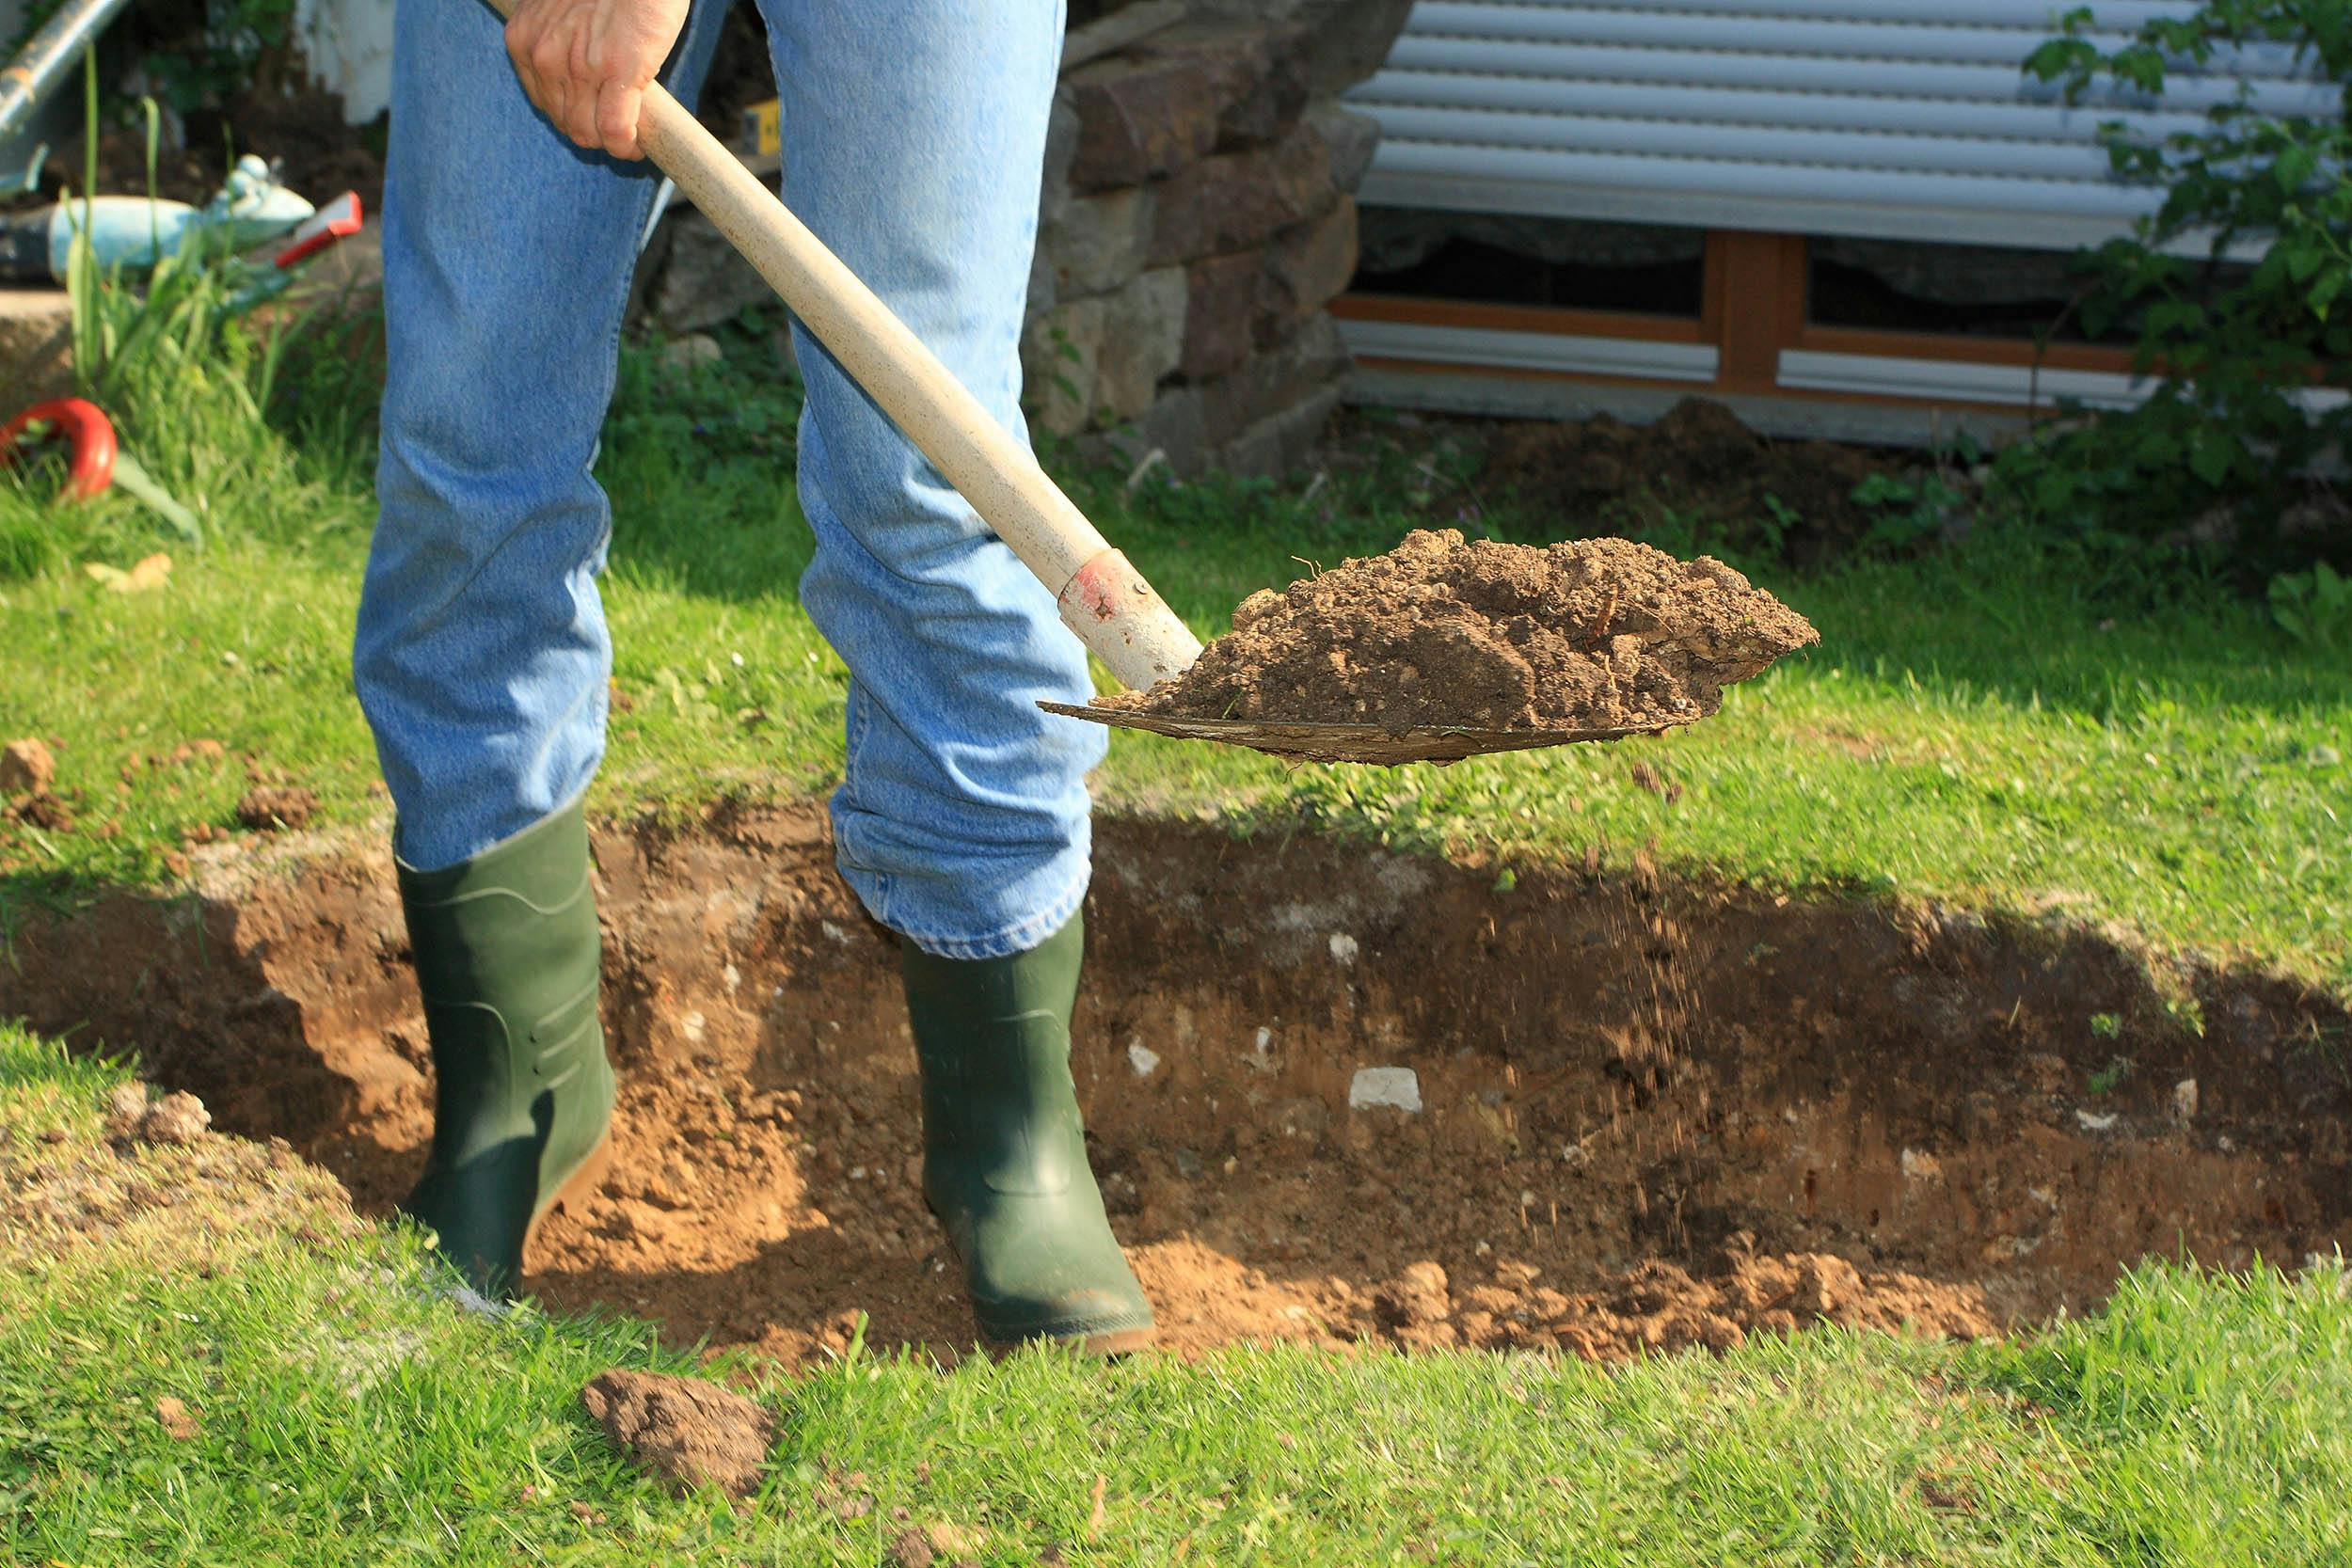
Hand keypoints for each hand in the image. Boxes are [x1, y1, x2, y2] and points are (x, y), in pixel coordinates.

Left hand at [503, 0, 689, 159]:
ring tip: (630, 136)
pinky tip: (638, 143)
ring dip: (610, 143)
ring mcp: (579, 68)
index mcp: (524, 40)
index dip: (572, 116)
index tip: (593, 117)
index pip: (543, 103)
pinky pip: (616, 132)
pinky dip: (628, 145)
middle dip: (592, 132)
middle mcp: (544, 58)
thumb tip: (577, 67)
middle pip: (565, 124)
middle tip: (616, 128)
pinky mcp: (619, 73)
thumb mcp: (559, 6)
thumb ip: (557, 35)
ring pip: (588, 134)